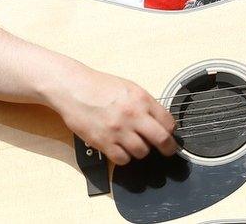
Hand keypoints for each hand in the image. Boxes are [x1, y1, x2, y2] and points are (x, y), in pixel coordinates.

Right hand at [50, 66, 178, 165]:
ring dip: (141, 151)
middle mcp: (133, 115)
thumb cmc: (100, 86)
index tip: (170, 135)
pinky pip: (123, 159)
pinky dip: (124, 157)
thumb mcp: (130, 88)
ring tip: (135, 144)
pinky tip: (121, 149)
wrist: (74, 89)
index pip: (168, 122)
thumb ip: (146, 105)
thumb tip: (160, 122)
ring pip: (142, 152)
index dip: (171, 131)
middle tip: (168, 151)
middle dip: (168, 148)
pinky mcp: (103, 142)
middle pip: (162, 140)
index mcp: (142, 100)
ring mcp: (118, 130)